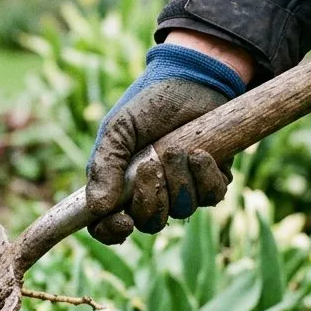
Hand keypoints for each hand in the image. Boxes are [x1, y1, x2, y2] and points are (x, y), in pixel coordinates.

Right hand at [85, 33, 253, 243]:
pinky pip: (213, 197)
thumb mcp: (119, 129)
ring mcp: (182, 188)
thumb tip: (97, 208)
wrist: (192, 79)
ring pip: (182, 210)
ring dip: (180, 180)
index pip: (107, 226)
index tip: (123, 222)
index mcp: (118, 185)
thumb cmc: (148, 102)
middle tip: (152, 163)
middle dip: (152, 197)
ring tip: (177, 148)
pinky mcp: (211, 179)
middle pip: (150, 223)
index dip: (112, 231)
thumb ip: (105, 166)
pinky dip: (206, 176)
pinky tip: (201, 152)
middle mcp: (150, 192)